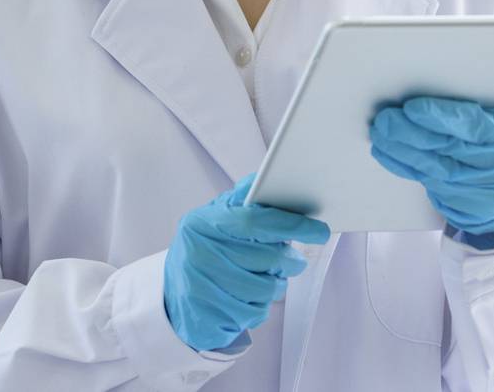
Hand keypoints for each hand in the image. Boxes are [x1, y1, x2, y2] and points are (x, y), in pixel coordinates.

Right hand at [163, 173, 330, 352]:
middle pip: (267, 257)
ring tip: (267, 277)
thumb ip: (240, 202)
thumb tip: (265, 178)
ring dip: (276, 284)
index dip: (292, 224)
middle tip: (294, 259)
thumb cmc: (204, 250)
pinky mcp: (211, 316)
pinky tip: (249, 298)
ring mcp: (204, 287)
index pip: (254, 220)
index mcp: (201, 223)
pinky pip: (256, 312)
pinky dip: (261, 306)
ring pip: (266, 288)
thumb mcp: (213, 220)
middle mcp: (199, 253)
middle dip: (290, 259)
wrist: (174, 296)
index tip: (319, 229)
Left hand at [370, 96, 493, 246]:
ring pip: (434, 168)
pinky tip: (385, 151)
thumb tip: (440, 80)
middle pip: (450, 148)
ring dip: (401, 150)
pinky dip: (403, 165)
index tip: (413, 107)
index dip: (443, 117)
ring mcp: (482, 189)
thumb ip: (487, 102)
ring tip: (379, 132)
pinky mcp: (463, 204)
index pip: (477, 126)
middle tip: (385, 119)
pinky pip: (427, 182)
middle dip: (412, 133)